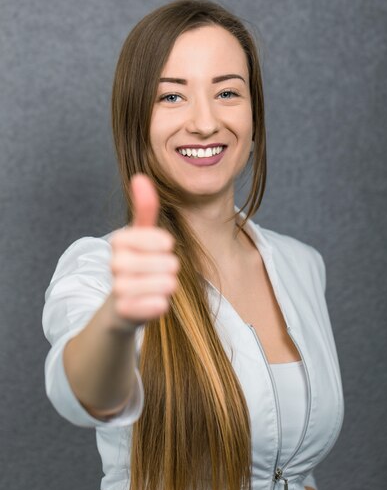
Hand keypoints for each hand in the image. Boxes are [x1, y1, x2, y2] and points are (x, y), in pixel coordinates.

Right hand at [110, 173, 179, 324]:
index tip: (166, 246)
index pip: (153, 237)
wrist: (120, 307)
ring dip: (168, 285)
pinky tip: (157, 303)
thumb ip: (144, 209)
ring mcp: (118, 289)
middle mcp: (114, 264)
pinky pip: (152, 307)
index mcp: (118, 241)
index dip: (162, 242)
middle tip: (165, 270)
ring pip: (162, 285)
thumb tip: (140, 176)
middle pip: (164, 263)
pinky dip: (158, 305)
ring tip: (161, 285)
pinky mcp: (122, 313)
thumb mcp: (142, 236)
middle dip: (170, 266)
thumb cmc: (137, 266)